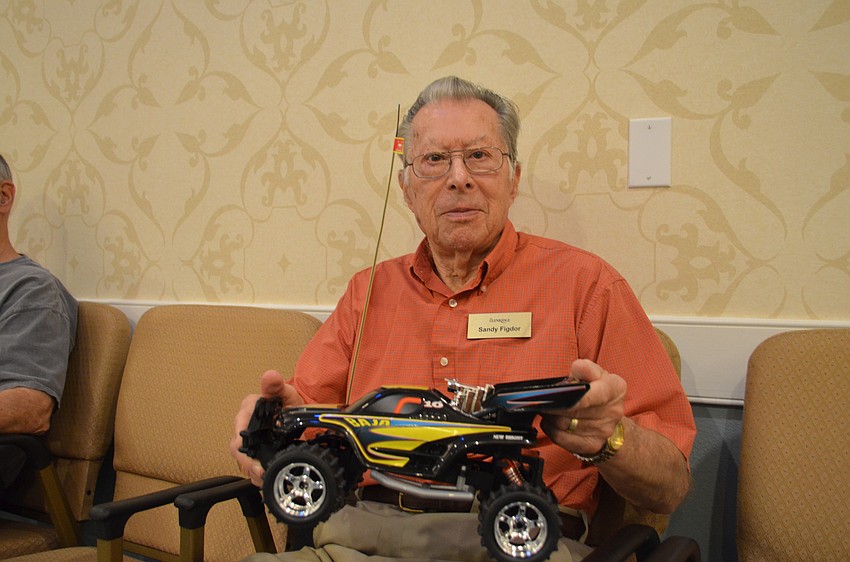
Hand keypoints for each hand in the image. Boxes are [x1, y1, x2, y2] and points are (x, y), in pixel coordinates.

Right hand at [229, 370, 303, 485]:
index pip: (239, 429)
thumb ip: (276, 385)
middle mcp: (243, 425)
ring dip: (251, 471)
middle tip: (260, 473)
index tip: (252, 459)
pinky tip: (264, 479)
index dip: (243, 446)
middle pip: (237, 449)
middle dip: (247, 464)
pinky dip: (256, 474)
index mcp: (248, 410)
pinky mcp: (254, 449)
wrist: (296, 411)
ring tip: (263, 479)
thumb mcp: (285, 392)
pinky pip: (250, 464)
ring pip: (242, 459)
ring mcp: (248, 439)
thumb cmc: (287, 400)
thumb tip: (270, 376)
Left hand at [540, 359, 626, 455]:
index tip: (563, 395)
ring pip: (565, 424)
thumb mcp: (593, 373)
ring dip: (551, 416)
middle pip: (575, 411)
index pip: (599, 394)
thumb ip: (585, 368)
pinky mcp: (592, 445)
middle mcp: (614, 411)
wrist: (607, 417)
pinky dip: (551, 429)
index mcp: (616, 389)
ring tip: (548, 408)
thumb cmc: (595, 391)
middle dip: (556, 404)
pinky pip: (562, 438)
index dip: (580, 396)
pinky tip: (549, 422)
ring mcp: (604, 431)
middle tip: (544, 398)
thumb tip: (579, 367)